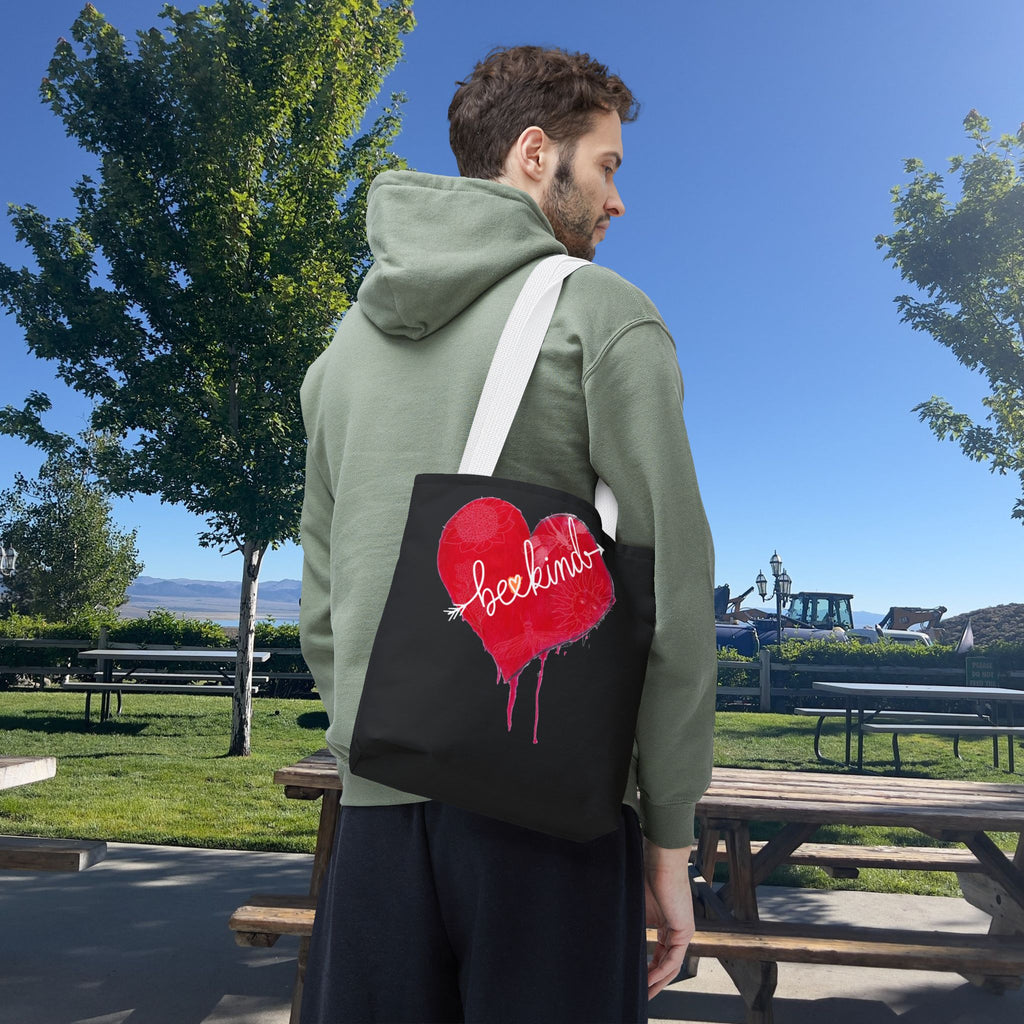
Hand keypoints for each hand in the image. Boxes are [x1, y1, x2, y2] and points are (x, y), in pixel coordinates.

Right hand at [643, 840, 694, 999]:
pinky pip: (673, 957)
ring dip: (658, 980)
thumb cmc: (646, 874)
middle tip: (642, 994)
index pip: (659, 953)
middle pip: (667, 963)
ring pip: (672, 964)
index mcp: (666, 922)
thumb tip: (614, 937)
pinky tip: (650, 978)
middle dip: (654, 980)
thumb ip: (632, 924)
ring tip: (646, 993)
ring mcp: (682, 929)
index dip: (648, 968)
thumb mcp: (636, 905)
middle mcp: (677, 928)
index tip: (636, 979)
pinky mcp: (684, 929)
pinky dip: (661, 970)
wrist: (660, 859)